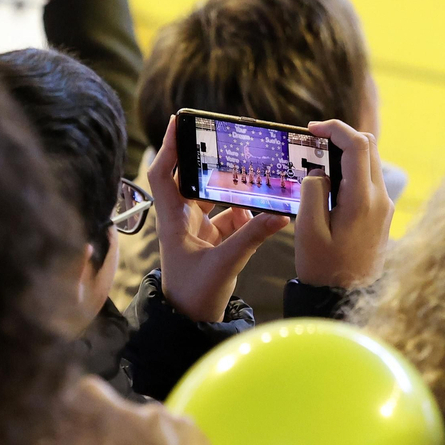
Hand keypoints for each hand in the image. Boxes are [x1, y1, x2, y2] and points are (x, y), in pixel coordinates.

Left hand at [148, 115, 287, 321]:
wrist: (191, 323)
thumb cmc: (193, 295)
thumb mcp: (224, 264)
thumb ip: (252, 238)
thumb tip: (280, 215)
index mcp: (173, 220)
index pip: (164, 173)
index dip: (170, 146)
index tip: (180, 120)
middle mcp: (184, 219)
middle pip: (196, 179)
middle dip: (216, 163)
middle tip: (235, 143)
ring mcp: (199, 230)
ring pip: (220, 199)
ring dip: (239, 191)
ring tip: (261, 177)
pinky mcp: (215, 241)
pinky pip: (234, 218)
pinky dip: (250, 215)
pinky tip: (269, 214)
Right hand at [295, 120, 392, 287]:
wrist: (345, 298)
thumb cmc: (323, 267)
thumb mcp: (308, 229)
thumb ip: (313, 192)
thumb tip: (320, 171)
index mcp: (362, 199)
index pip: (358, 145)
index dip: (335, 128)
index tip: (311, 129)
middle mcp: (380, 198)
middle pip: (369, 147)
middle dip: (341, 136)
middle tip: (313, 143)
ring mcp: (384, 206)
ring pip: (371, 162)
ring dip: (346, 153)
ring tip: (317, 162)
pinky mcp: (381, 214)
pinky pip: (369, 180)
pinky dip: (351, 170)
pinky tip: (330, 183)